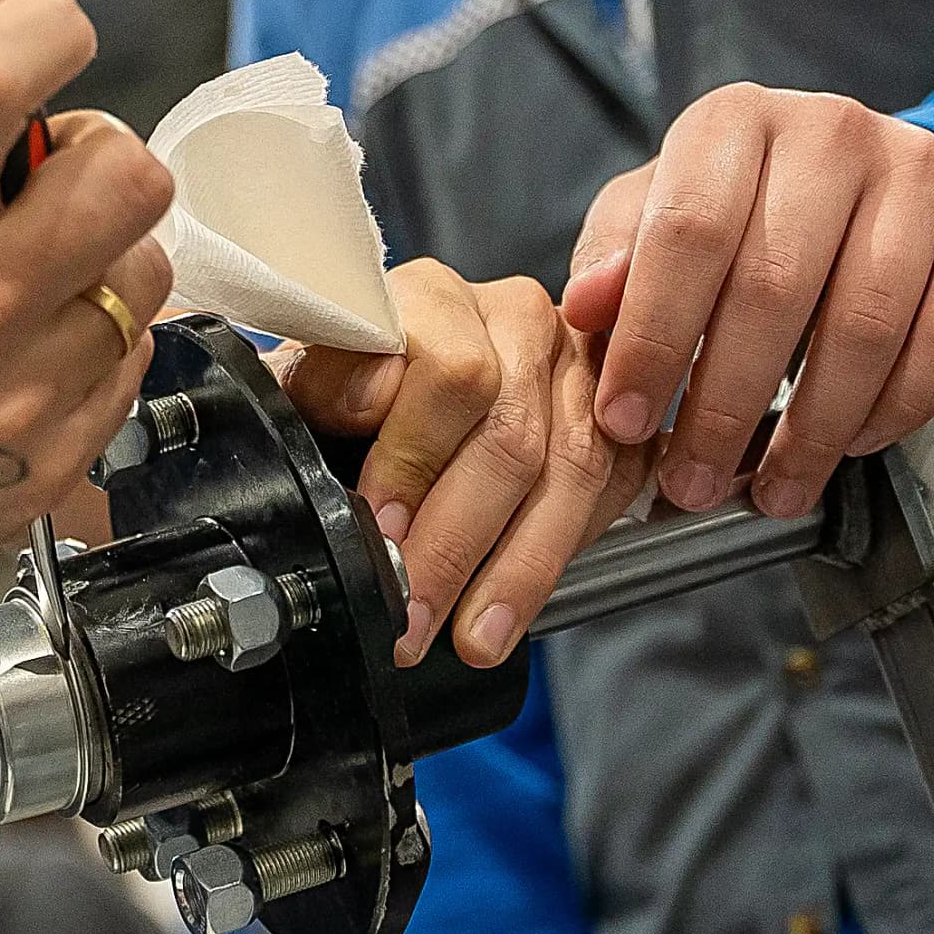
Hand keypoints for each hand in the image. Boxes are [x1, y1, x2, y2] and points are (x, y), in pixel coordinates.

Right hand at [0, 0, 175, 617]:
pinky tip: (22, 352)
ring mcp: (10, 406)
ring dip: (102, 252)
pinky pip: (135, 356)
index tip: (49, 36)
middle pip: (126, 174)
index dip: (46, 28)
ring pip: (147, 267)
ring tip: (26, 274)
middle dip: (94, 156)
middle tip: (37, 184)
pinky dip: (93, 337)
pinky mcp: (50, 470)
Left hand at [280, 261, 645, 667]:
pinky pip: (610, 491)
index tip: (381, 524)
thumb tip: (369, 396)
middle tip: (413, 610)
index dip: (412, 456)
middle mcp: (517, 320)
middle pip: (509, 434)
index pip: (450, 369)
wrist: (412, 404)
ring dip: (516, 569)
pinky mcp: (619, 419)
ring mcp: (579, 367)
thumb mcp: (313, 384)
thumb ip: (325, 382)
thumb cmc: (355, 397)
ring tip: (471, 635)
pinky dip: (562, 557)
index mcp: (439, 298)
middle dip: (455, 542)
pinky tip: (516, 607)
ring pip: (568, 472)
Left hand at [563, 85, 933, 522]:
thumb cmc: (763, 209)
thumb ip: (619, 255)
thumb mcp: (670, 211)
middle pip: (774, 287)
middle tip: (694, 482)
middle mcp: (829, 132)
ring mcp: (920, 173)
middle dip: (722, 407)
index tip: (627, 422)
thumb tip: (584, 307)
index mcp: (735, 122)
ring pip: (864, 325)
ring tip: (773, 488)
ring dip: (812, 430)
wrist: (898, 183)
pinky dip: (897, 410)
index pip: (686, 233)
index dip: (652, 340)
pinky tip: (855, 442)